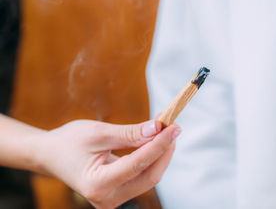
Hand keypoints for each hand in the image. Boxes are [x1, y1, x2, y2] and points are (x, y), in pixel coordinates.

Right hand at [34, 119, 179, 208]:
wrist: (50, 155)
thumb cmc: (69, 142)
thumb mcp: (98, 132)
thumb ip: (129, 133)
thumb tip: (157, 128)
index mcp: (97, 184)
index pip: (139, 164)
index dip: (159, 144)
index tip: (173, 126)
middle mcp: (107, 198)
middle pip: (149, 176)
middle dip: (164, 151)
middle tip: (173, 127)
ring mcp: (113, 199)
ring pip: (148, 177)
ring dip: (160, 154)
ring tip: (166, 131)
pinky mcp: (118, 193)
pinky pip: (142, 177)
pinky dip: (151, 159)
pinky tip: (156, 142)